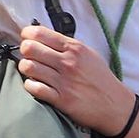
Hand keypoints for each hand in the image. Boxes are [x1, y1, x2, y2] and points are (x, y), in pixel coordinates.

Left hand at [16, 24, 132, 133]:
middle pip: (29, 48)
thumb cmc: (100, 79)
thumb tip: (44, 37)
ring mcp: (64, 81)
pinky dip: (30, 85)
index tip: (27, 38)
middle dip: (24, 51)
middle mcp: (68, 62)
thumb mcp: (88, 54)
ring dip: (25, 68)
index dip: (27, 34)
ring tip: (30, 71)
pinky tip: (35, 84)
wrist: (115, 105)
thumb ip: (67, 45)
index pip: (40, 33)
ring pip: (28, 67)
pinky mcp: (61, 99)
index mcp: (74, 48)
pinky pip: (34, 88)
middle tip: (28, 56)